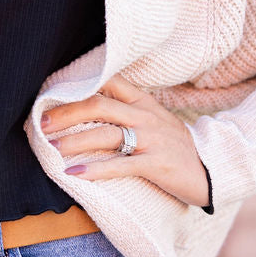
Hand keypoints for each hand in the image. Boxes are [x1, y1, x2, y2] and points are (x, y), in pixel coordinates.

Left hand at [41, 73, 210, 206]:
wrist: (213, 169)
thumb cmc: (175, 146)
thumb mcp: (153, 120)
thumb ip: (127, 111)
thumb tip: (88, 108)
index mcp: (143, 102)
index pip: (108, 82)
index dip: (78, 86)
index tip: (52, 95)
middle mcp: (145, 116)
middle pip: (99, 105)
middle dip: (67, 113)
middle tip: (42, 124)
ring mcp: (151, 140)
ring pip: (105, 134)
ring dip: (73, 141)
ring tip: (50, 149)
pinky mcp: (156, 164)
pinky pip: (120, 165)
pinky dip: (94, 170)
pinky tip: (73, 174)